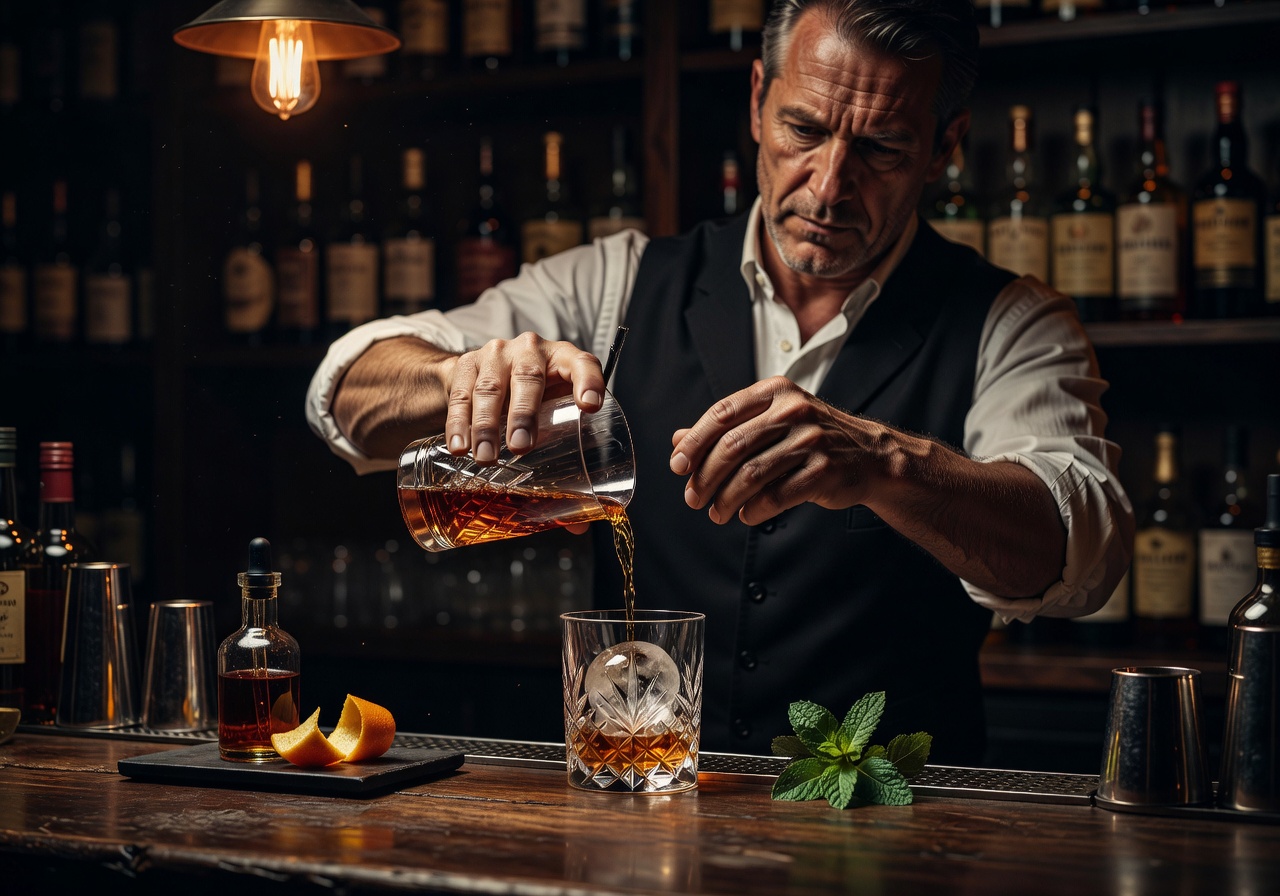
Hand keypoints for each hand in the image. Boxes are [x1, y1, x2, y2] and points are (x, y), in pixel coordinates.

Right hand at [445, 333, 605, 463]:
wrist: (488, 369)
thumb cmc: (536, 392)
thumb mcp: (557, 401)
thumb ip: (567, 429)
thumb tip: (576, 499)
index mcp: (562, 357)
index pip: (582, 363)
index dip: (588, 382)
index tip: (590, 407)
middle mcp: (530, 348)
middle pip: (527, 376)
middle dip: (523, 414)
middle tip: (521, 447)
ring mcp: (496, 354)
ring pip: (489, 388)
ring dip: (486, 426)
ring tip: (486, 457)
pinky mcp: (467, 364)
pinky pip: (461, 396)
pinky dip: (458, 424)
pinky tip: (459, 447)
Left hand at [669, 377, 877, 525]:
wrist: (871, 456)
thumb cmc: (811, 438)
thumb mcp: (771, 421)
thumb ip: (727, 429)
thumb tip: (678, 440)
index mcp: (775, 392)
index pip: (722, 413)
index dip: (694, 442)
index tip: (677, 466)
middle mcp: (794, 410)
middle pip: (733, 446)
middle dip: (705, 477)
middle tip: (692, 499)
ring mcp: (812, 440)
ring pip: (752, 474)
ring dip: (725, 499)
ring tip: (715, 513)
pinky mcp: (825, 470)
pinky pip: (777, 495)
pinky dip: (754, 509)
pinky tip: (745, 515)